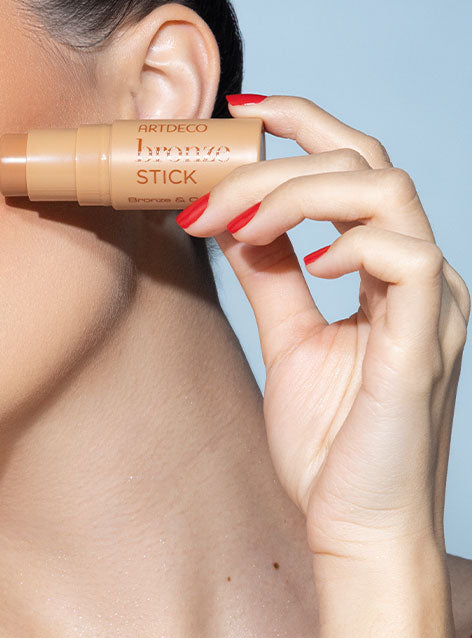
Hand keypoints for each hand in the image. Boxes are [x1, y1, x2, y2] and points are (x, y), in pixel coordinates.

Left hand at [176, 94, 469, 564]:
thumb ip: (272, 276)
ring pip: (387, 191)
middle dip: (276, 164)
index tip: (238, 108)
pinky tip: (311, 265)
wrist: (355, 529)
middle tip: (208, 196)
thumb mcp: (291, 340)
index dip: (303, 123)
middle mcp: (418, 275)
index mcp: (387, 271)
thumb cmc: (331, 444)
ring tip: (240, 227)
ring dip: (300, 194)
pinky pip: (411, 260)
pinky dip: (355, 244)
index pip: (356, 165)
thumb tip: (234, 217)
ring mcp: (430, 305)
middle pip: (364, 163)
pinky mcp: (426, 343)